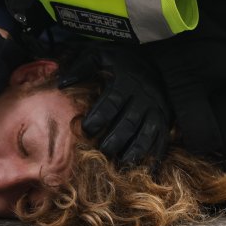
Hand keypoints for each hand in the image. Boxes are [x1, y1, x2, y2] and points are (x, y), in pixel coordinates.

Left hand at [58, 45, 171, 166]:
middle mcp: (142, 98)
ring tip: (122, 161)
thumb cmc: (124, 61)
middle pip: (129, 122)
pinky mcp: (165, 120)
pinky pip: (162, 140)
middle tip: (103, 149)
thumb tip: (61, 83)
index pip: (112, 102)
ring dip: (135, 149)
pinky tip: (148, 170)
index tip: (86, 128)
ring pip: (146, 133)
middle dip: (116, 138)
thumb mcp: (102, 54)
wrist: (159, 62)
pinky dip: (156, 156)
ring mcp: (156, 110)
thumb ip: (82, 66)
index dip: (99, 116)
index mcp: (126, 82)